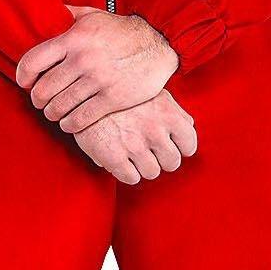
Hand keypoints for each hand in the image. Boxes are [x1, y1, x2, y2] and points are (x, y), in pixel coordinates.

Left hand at [16, 4, 177, 131]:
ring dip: (52, 113)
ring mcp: (98, 80)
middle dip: (38, 99)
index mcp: (73, 38)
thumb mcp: (92, 16)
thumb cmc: (121, 30)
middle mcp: (83, 59)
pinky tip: (69, 123)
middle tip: (40, 102)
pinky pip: (82, 118)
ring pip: (60, 106)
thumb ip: (67, 16)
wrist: (159, 42)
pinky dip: (70, 124)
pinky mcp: (113, 98)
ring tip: (54, 113)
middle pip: (44, 89)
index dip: (23, 76)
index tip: (25, 82)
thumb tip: (45, 10)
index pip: (33, 61)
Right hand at [72, 89, 197, 184]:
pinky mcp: (114, 157)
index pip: (189, 145)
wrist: (81, 92)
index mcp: (168, 114)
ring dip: (143, 167)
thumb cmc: (119, 91)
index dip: (180, 148)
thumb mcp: (150, 92)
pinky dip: (126, 173)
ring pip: (152, 172)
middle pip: (172, 162)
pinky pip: (131, 178)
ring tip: (132, 155)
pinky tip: (120, 160)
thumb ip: (173, 109)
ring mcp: (135, 145)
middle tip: (148, 152)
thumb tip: (188, 125)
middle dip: (161, 159)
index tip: (169, 146)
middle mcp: (155, 131)